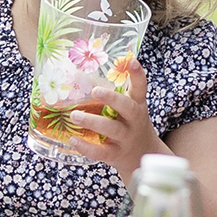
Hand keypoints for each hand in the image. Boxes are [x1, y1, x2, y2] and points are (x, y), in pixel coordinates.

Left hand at [28, 53, 153, 178]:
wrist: (142, 153)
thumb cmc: (129, 123)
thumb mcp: (129, 106)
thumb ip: (113, 93)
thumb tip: (80, 73)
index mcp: (137, 104)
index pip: (140, 87)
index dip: (137, 74)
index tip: (131, 61)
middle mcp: (134, 120)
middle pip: (127, 108)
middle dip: (112, 99)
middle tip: (95, 90)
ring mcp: (126, 138)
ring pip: (111, 129)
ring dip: (92, 122)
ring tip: (74, 115)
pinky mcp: (116, 154)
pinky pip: (101, 152)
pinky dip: (86, 147)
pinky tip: (73, 139)